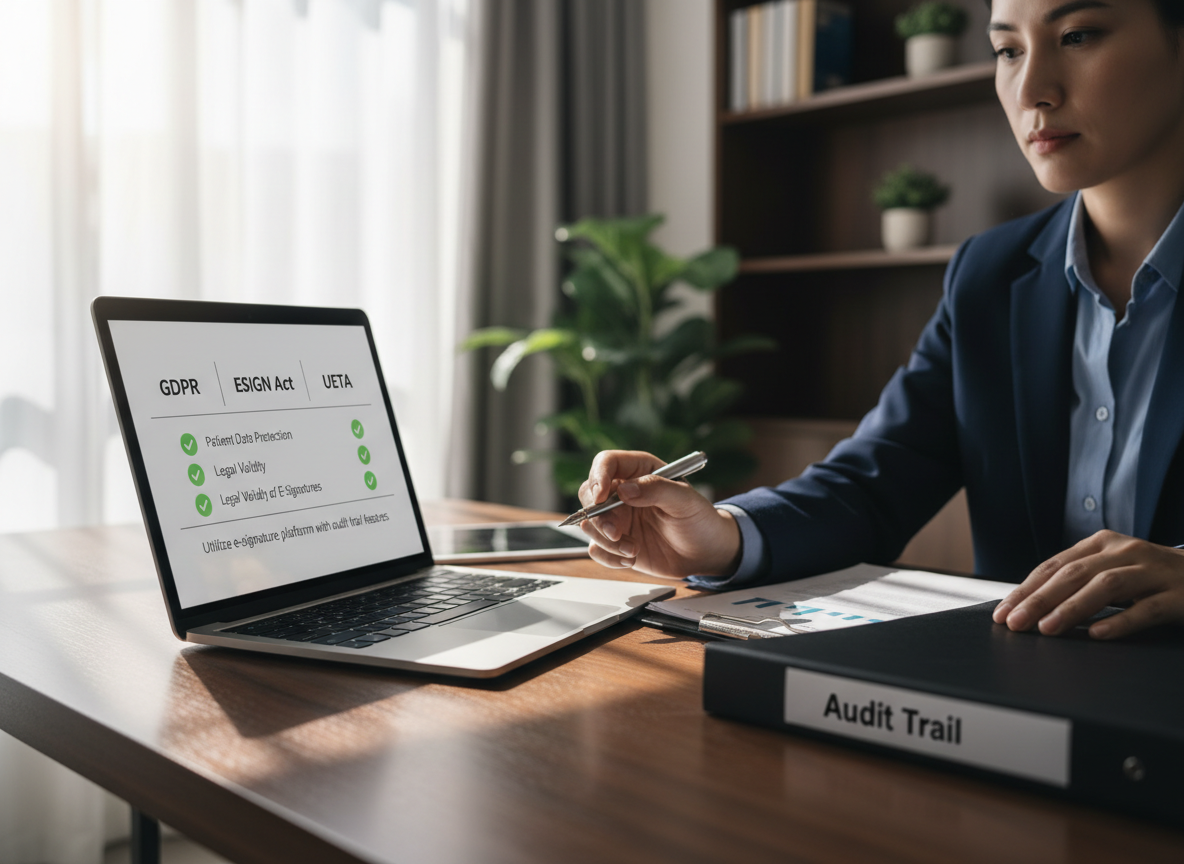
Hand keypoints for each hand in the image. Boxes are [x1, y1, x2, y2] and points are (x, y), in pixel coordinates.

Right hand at [577, 450, 741, 578]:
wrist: (705, 553)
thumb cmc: (699, 519)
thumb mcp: (685, 500)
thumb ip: (656, 489)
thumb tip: (624, 490)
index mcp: (639, 471)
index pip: (606, 463)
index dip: (598, 476)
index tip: (601, 497)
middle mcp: (622, 492)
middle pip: (588, 494)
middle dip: (598, 516)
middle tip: (616, 533)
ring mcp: (617, 518)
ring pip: (589, 524)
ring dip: (607, 541)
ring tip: (633, 550)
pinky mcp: (615, 542)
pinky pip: (597, 549)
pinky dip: (609, 557)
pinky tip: (631, 559)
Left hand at [992, 530, 1183, 638]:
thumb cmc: (1154, 579)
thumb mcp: (1114, 572)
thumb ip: (1080, 582)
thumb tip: (1033, 607)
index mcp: (1104, 544)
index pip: (1055, 565)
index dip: (1026, 588)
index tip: (1003, 611)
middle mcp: (1126, 551)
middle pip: (1074, 573)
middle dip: (1039, 599)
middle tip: (1015, 622)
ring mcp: (1155, 572)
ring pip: (1107, 585)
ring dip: (1073, 607)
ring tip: (1047, 628)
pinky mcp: (1180, 596)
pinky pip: (1147, 609)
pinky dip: (1121, 621)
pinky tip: (1099, 634)